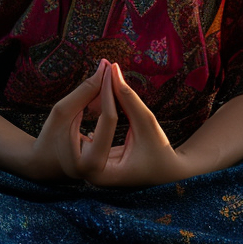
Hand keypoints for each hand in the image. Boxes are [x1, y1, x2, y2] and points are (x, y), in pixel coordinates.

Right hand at [17, 58, 117, 182]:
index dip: (108, 90)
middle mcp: (106, 171)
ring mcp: (111, 168)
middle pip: (116, 121)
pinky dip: (110, 111)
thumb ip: (85, 92)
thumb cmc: (49, 137)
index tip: (108, 68)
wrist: (44, 165)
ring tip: (107, 79)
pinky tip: (104, 96)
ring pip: (118, 125)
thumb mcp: (61, 112)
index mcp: (91, 163)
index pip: (108, 119)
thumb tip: (105, 68)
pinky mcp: (111, 161)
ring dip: (113, 100)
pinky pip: (116, 131)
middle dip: (113, 92)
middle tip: (111, 69)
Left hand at [81, 62, 188, 186]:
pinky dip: (88, 112)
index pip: (107, 122)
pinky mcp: (87, 160)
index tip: (109, 70)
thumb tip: (113, 69)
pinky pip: (82, 131)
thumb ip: (128, 98)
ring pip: (77, 127)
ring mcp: (85, 169)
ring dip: (86, 102)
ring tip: (97, 80)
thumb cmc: (160, 151)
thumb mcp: (146, 123)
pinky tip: (95, 94)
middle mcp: (88, 173)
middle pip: (83, 125)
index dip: (110, 93)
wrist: (164, 174)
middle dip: (89, 96)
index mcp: (104, 170)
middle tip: (98, 71)